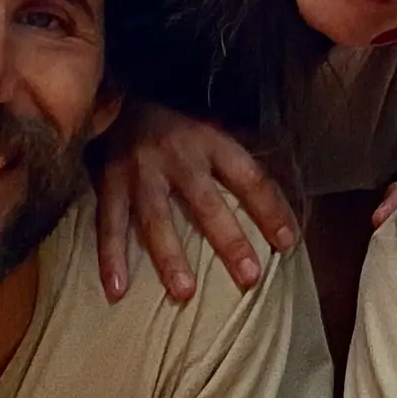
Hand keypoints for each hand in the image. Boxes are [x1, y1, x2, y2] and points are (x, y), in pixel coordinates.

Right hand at [96, 99, 301, 302]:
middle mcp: (179, 158)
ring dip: (171, 257)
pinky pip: (109, 226)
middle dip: (229, 241)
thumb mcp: (211, 133)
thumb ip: (238, 164)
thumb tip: (279, 204)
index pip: (249, 177)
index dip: (270, 209)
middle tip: (250, 276)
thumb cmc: (175, 128)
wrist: (117, 104)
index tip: (287, 242)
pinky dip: (111, 259)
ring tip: (185, 293)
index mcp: (211, 143)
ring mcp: (141, 173)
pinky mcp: (109, 185)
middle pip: (207, 203)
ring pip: (157, 219)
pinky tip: (117, 290)